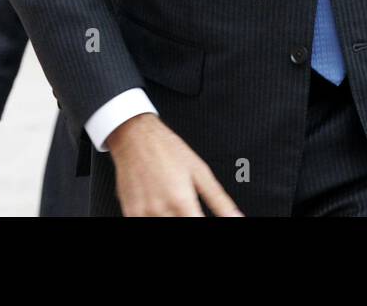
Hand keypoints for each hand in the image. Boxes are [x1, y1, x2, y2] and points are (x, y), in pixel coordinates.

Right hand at [108, 113, 243, 216]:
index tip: (202, 217)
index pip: (197, 226)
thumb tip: (237, 216)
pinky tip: (163, 210)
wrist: (136, 138)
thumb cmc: (168, 150)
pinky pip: (144, 224)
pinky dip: (156, 218)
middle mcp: (161, 210)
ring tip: (176, 206)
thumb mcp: (200, 171)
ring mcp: (143, 213)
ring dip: (173, 218)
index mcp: (182, 200)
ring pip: (163, 228)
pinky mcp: (130, 213)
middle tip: (190, 209)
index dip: (206, 226)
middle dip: (187, 218)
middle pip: (180, 227)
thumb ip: (219, 200)